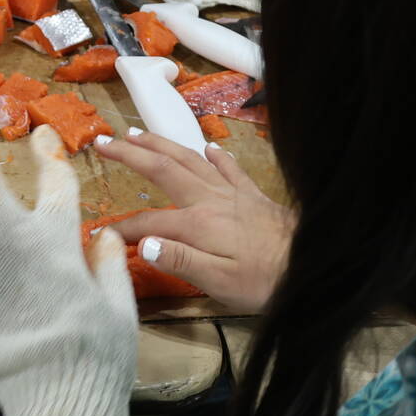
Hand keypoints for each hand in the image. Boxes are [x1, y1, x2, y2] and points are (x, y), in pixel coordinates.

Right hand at [98, 129, 293, 309]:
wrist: (315, 264)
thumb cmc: (266, 280)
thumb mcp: (219, 282)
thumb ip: (180, 260)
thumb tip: (143, 243)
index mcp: (197, 224)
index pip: (148, 223)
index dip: (122, 229)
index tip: (100, 235)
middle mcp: (209, 200)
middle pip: (163, 169)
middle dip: (130, 154)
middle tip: (102, 142)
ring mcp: (232, 193)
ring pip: (188, 159)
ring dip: (159, 144)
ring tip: (136, 134)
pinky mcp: (252, 194)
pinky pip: (228, 167)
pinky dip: (214, 155)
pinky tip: (208, 147)